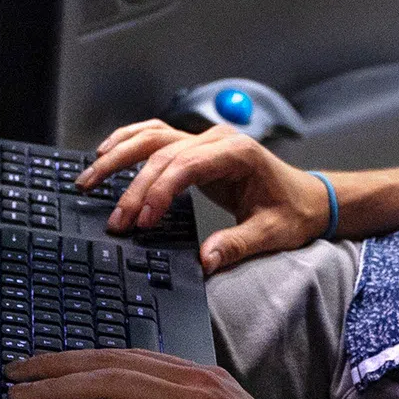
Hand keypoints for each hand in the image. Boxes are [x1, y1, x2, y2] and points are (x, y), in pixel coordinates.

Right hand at [79, 122, 332, 272]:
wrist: (309, 199)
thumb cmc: (293, 213)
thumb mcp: (271, 234)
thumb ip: (236, 244)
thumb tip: (205, 261)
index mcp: (238, 153)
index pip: (186, 165)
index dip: (159, 191)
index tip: (143, 221)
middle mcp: (217, 139)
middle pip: (162, 153)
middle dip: (134, 187)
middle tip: (116, 220)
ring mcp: (205, 139)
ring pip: (152, 138)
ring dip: (118, 156)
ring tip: (89, 179)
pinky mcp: (195, 148)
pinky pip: (155, 136)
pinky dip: (128, 142)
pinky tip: (105, 153)